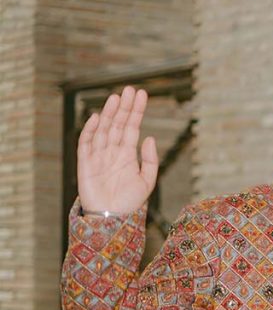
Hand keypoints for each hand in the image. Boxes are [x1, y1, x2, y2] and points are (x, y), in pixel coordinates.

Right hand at [77, 86, 158, 213]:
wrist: (113, 220)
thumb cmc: (130, 202)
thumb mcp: (147, 181)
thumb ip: (150, 160)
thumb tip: (150, 138)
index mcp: (127, 154)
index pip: (132, 127)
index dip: (136, 111)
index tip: (142, 95)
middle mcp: (112, 152)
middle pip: (118, 124)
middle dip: (124, 107)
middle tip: (130, 89)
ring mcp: (98, 156)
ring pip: (104, 130)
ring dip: (110, 114)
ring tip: (117, 98)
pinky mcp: (85, 164)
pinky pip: (87, 144)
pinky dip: (91, 131)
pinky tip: (99, 118)